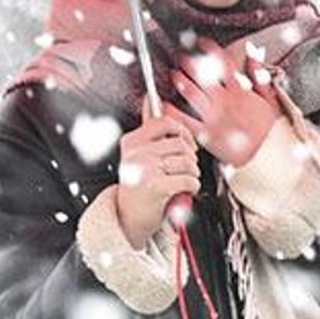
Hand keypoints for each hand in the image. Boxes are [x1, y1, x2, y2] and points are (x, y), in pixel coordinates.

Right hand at [114, 114, 200, 247]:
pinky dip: (191, 188)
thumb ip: (147, 128)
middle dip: (190, 157)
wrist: (128, 218)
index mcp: (131, 142)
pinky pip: (189, 180)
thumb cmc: (137, 186)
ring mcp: (145, 170)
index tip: (183, 143)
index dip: (181, 133)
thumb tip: (150, 99)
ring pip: (188, 162)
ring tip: (180, 181)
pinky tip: (181, 191)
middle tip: (183, 168)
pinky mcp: (156, 187)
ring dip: (192, 174)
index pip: (164, 122)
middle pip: (181, 144)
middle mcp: (136, 154)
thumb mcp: (138, 154)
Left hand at [169, 37, 282, 166]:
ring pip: (192, 95)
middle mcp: (225, 102)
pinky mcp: (206, 135)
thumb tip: (253, 53)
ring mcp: (214, 118)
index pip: (223, 64)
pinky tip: (164, 104)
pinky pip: (185, 121)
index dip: (211, 50)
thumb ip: (260, 75)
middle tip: (181, 57)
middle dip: (190, 63)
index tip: (202, 42)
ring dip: (180, 82)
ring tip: (173, 75)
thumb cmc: (268, 128)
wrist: (267, 155)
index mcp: (240, 92)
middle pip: (203, 76)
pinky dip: (172, 112)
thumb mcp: (270, 99)